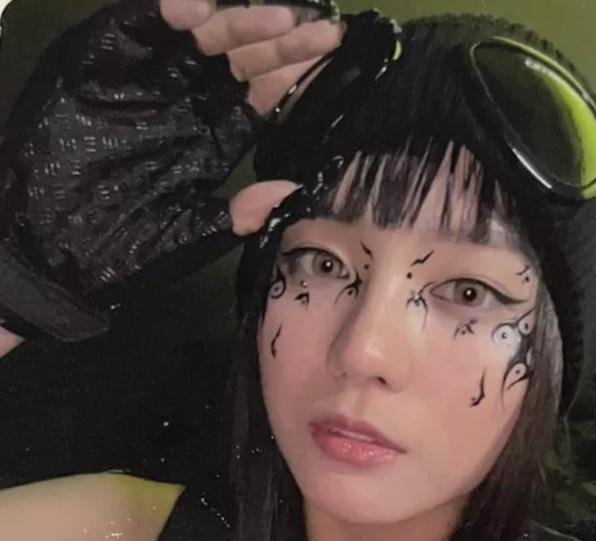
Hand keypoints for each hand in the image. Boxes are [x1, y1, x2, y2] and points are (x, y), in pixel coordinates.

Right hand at [0, 0, 342, 341]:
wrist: (53, 251)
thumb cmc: (122, 246)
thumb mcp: (190, 233)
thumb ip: (239, 213)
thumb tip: (292, 192)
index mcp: (214, 130)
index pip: (264, 90)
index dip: (294, 71)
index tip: (330, 54)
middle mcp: (188, 94)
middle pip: (242, 51)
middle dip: (279, 36)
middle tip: (317, 27)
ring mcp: (149, 73)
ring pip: (201, 28)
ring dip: (236, 17)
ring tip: (274, 15)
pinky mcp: (106, 57)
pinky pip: (140, 22)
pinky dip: (168, 10)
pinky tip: (197, 9)